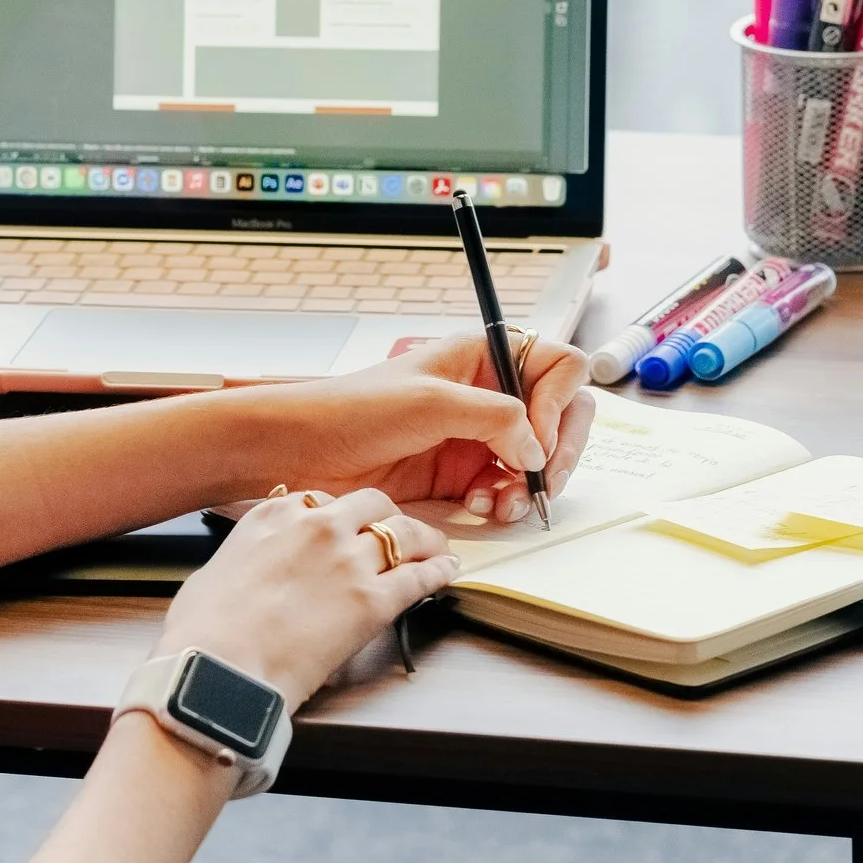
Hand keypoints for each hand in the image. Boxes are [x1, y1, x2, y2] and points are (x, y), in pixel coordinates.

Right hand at [154, 488, 456, 709]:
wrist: (218, 670)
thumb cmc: (204, 632)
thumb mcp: (215, 573)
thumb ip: (245, 557)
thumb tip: (251, 565)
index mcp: (275, 516)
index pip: (323, 500)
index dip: (342, 515)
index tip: (349, 525)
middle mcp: (317, 527)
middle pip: (372, 505)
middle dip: (388, 517)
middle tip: (397, 531)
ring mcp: (349, 560)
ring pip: (404, 533)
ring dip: (424, 539)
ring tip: (436, 546)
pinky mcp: (372, 600)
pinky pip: (419, 578)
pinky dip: (438, 572)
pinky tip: (447, 571)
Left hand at [242, 333, 595, 524]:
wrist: (302, 453)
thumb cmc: (352, 410)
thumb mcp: (430, 402)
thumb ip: (495, 417)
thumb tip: (537, 448)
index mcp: (483, 356)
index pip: (557, 366)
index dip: (558, 403)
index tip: (536, 437)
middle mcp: (487, 392)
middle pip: (559, 415)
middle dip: (557, 452)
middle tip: (542, 481)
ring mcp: (476, 435)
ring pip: (538, 458)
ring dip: (531, 484)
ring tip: (504, 502)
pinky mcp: (461, 473)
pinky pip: (507, 487)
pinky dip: (506, 501)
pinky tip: (482, 506)